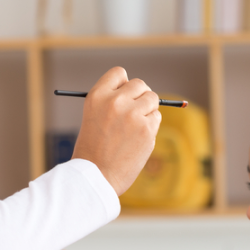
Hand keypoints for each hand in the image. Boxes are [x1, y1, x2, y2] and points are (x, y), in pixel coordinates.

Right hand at [72, 67, 161, 194]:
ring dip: (147, 110)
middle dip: (140, 96)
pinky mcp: (147, 129)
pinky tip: (136, 140)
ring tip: (133, 129)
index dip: (123, 84)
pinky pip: (156, 117)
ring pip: (152, 99)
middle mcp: (115, 101)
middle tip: (135, 111)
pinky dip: (150, 126)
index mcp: (97, 96)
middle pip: (140, 84)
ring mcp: (132, 114)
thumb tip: (138, 92)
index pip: (119, 73)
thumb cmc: (93, 149)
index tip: (123, 96)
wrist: (96, 177)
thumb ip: (112, 102)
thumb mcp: (94, 117)